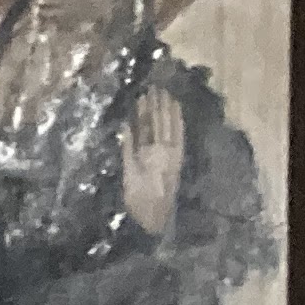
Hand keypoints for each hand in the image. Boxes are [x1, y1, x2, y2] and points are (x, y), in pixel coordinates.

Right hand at [122, 82, 185, 238]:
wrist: (157, 218)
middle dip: (159, 103)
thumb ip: (128, 150)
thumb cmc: (139, 200)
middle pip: (161, 121)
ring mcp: (173, 152)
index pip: (150, 123)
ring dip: (169, 109)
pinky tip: (176, 111)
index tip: (146, 91)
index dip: (148, 107)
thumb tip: (125, 125)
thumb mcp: (129, 175)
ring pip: (171, 125)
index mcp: (152, 152)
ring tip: (166, 93)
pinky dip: (178, 121)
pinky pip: (179, 134)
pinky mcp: (178, 157)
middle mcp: (165, 148)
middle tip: (156, 86)